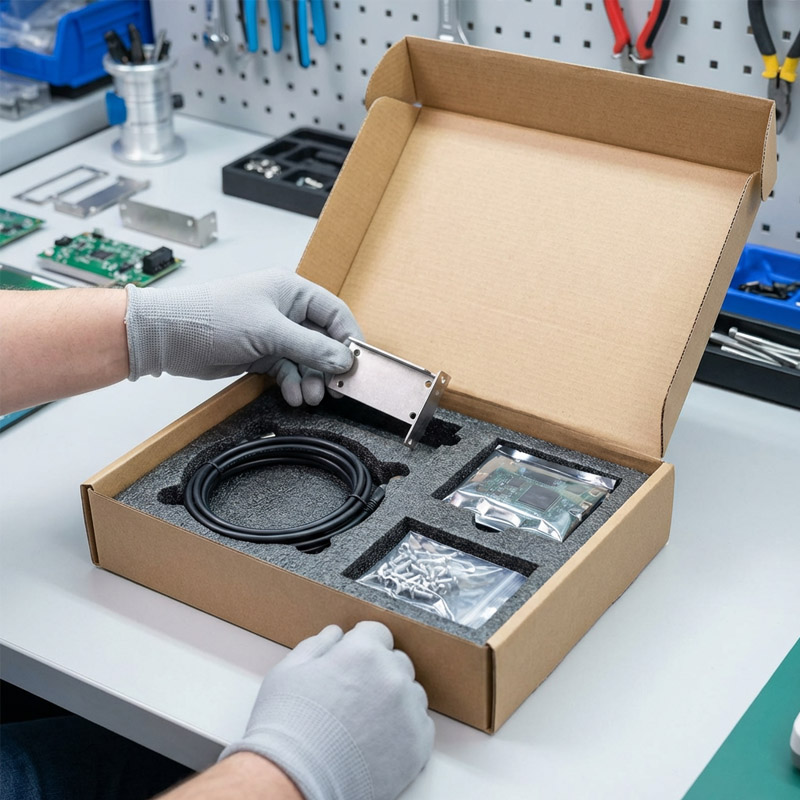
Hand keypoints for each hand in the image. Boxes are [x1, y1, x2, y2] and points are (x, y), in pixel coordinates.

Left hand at [125, 271, 361, 405]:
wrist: (170, 337)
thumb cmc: (213, 318)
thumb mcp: (269, 332)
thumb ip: (310, 347)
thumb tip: (343, 359)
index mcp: (291, 290)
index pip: (334, 313)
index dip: (349, 338)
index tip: (358, 363)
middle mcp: (285, 310)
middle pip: (322, 340)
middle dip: (328, 366)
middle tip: (337, 388)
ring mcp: (273, 333)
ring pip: (305, 359)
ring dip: (310, 379)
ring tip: (310, 397)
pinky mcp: (260, 353)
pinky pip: (287, 369)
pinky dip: (292, 383)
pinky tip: (292, 395)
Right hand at [221, 621, 434, 799]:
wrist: (293, 780)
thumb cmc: (286, 725)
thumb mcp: (289, 670)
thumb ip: (318, 644)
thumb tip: (336, 634)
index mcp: (363, 652)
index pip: (376, 632)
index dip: (360, 645)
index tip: (350, 661)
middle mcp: (392, 676)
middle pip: (396, 661)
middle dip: (378, 671)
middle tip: (354, 695)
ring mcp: (408, 711)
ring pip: (411, 693)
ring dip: (394, 700)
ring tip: (365, 722)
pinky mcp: (418, 745)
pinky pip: (420, 725)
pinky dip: (404, 730)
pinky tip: (378, 741)